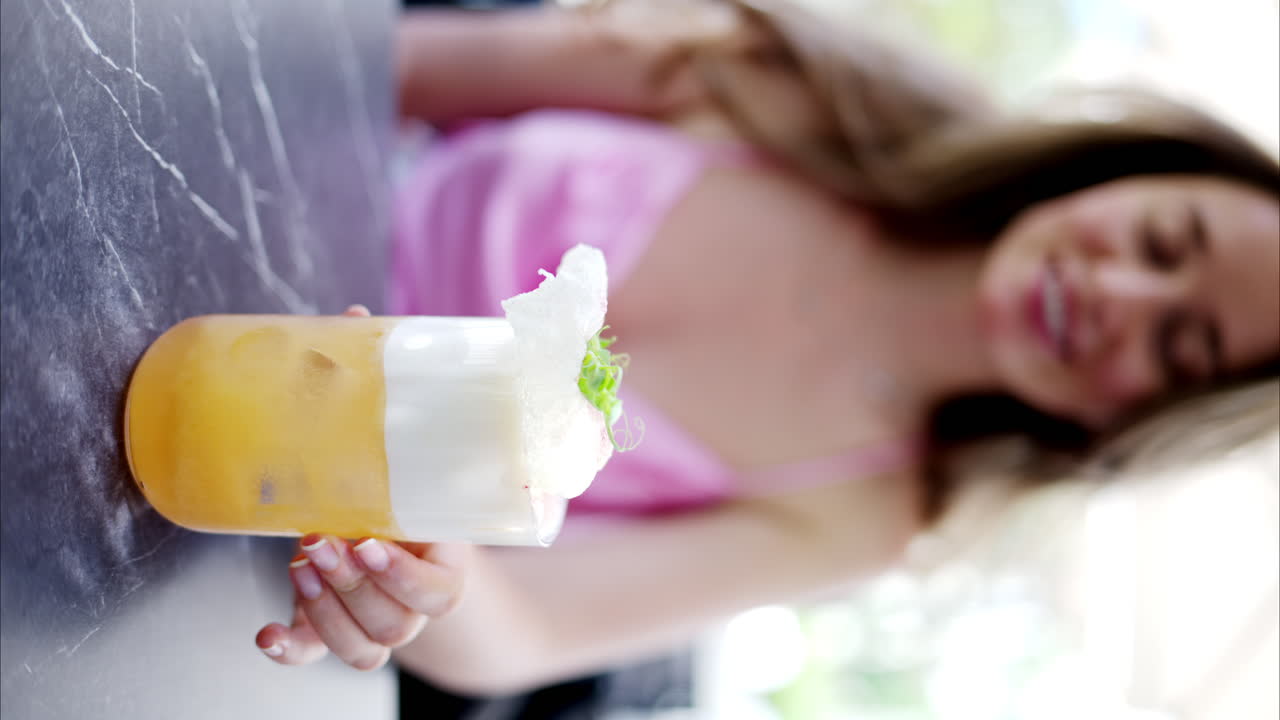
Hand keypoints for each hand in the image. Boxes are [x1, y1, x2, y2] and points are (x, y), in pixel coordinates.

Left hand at [256, 304, 467, 670]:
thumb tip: (356, 318)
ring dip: (328, 610)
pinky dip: (292, 648)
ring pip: (363, 646)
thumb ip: (390, 394)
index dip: (407, 577)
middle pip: (395, 620)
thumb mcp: (410, 450)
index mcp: (445, 563)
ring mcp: (377, 621)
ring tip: (301, 561)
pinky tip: (267, 631)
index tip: (374, 540)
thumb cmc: (413, 491)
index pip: (442, 593)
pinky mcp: (336, 631)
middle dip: (353, 585)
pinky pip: (319, 654)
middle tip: (322, 541)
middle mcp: (413, 603)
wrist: (410, 542)